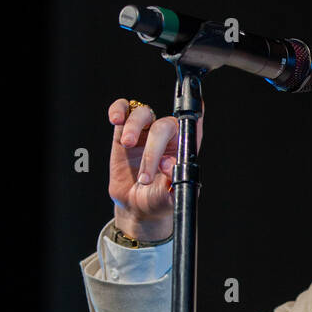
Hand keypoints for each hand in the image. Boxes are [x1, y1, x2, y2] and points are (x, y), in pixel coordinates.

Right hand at [107, 96, 204, 237]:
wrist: (136, 207)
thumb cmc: (158, 200)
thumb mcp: (169, 198)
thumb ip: (172, 181)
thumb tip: (167, 164)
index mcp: (184, 147)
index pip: (193, 123)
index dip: (195, 110)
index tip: (195, 104)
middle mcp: (167, 135)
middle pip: (163, 126)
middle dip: (153, 150)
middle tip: (145, 177)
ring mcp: (145, 131)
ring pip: (142, 114)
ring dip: (133, 128)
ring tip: (127, 145)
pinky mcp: (123, 131)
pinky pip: (123, 110)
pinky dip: (119, 109)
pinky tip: (116, 119)